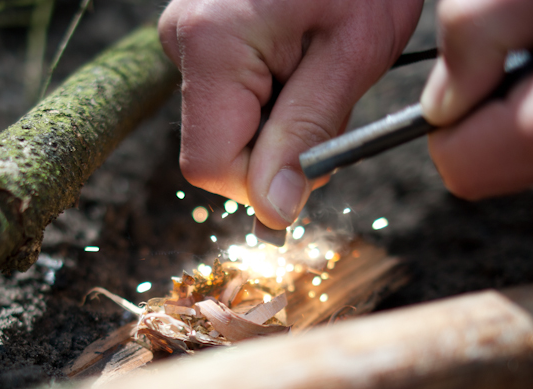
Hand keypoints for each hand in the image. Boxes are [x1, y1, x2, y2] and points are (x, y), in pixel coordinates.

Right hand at [159, 0, 422, 229]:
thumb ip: (306, 136)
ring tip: (313, 63)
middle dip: (275, 146)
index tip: (314, 158)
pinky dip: (267, 94)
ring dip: (275, 119)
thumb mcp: (352, 54)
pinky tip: (296, 54)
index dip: (262, 182)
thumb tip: (274, 212)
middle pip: (215, 147)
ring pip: (223, 124)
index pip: (210, 166)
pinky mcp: (197, 33)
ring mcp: (183, 35)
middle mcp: (181, 42)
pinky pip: (226, 95)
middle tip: (324, 92)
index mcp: (212, 47)